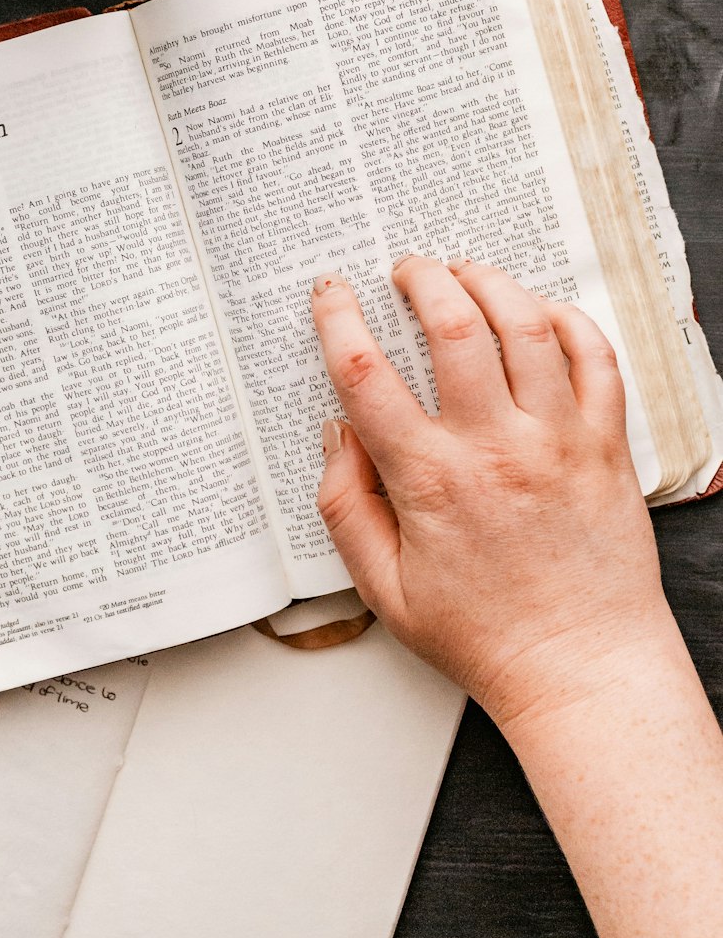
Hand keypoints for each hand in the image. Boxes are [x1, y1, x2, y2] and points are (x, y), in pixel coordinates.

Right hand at [311, 256, 669, 732]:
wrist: (581, 668)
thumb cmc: (485, 636)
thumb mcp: (383, 589)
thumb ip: (346, 507)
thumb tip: (338, 434)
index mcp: (430, 481)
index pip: (367, 374)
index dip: (339, 319)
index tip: (332, 293)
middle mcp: (495, 448)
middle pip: (453, 325)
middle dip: (421, 278)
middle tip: (407, 269)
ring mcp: (558, 441)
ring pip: (527, 326)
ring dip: (491, 282)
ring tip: (468, 273)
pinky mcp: (607, 446)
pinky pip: (596, 358)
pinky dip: (568, 320)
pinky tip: (541, 313)